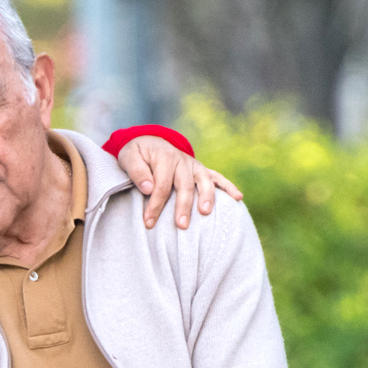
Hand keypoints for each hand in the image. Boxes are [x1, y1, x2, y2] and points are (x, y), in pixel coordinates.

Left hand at [115, 136, 244, 229]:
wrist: (150, 142)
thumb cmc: (137, 155)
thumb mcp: (128, 157)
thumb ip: (137, 171)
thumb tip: (148, 188)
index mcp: (164, 157)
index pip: (161, 185)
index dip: (155, 205)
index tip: (149, 223)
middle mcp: (182, 160)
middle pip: (184, 186)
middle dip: (183, 206)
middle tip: (181, 226)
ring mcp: (194, 166)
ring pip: (204, 181)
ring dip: (207, 197)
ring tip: (205, 213)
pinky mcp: (201, 170)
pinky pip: (218, 177)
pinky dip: (229, 186)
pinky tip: (238, 198)